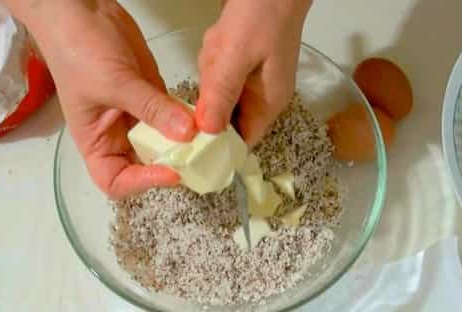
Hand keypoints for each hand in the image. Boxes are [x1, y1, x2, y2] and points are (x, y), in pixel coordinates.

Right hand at [4, 0, 196, 198]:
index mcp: (96, 141)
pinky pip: (176, 117)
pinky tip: (205, 118)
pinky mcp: (155, 96)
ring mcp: (138, 116)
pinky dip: (190, 121)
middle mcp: (117, 135)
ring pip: (166, 143)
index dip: (142, 183)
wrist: (81, 9)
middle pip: (146, 166)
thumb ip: (152, 109)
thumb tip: (187, 133)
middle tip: (198, 158)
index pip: (116, 180)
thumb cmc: (78, 50)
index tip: (170, 172)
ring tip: (206, 141)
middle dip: (171, 166)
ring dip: (186, 144)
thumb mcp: (115, 83)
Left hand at [196, 0, 310, 145]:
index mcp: (269, 103)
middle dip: (210, 101)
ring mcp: (257, 79)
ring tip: (217, 51)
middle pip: (227, 118)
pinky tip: (217, 43)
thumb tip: (207, 133)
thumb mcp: (236, 56)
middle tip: (210, 75)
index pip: (243, 141)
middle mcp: (265, 97)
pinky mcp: (247, 63)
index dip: (218, 146)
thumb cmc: (262, 15)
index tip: (192, 138)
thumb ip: (221, 95)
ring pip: (221, 93)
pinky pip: (222, 74)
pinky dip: (213, 62)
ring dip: (211, 76)